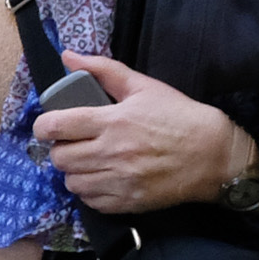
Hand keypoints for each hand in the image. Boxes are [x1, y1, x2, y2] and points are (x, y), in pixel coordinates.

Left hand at [29, 55, 256, 214]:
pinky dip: (90, 190)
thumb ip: (104, 70)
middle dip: (61, 149)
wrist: (214, 155)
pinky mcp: (125, 202)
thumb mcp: (145, 87)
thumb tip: (68, 56)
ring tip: (90, 161)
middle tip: (75, 143)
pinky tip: (103, 177)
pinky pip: (89, 200)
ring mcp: (117, 180)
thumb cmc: (179, 116)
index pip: (55, 126)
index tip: (50, 126)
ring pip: (70, 181)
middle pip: (58, 157)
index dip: (44, 126)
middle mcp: (110, 153)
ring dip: (74, 171)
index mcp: (112, 121)